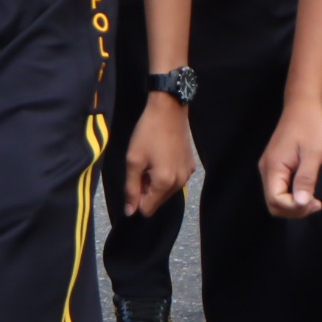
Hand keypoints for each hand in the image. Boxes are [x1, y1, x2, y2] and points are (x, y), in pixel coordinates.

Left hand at [122, 94, 195, 217]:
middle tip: (142, 168)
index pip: (147, 209)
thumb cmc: (148, 133)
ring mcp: (188, 174)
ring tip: (152, 161)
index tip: (134, 180)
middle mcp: (180, 182)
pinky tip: (162, 157)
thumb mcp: (134, 160)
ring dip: (156, 183)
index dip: (136, 199)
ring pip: (167, 192)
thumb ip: (131, 188)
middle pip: (158, 202)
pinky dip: (167, 175)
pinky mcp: (191, 165)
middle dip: (147, 191)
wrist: (169, 109)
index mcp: (165, 182)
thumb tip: (130, 212)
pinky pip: (176, 180)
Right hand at [260, 99, 321, 219]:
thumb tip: (300, 203)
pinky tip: (307, 190)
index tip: (315, 203)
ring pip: (276, 198)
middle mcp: (267, 169)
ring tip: (314, 199)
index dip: (295, 208)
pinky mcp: (276, 165)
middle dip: (294, 210)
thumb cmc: (310, 126)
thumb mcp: (313, 154)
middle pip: (273, 204)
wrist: (303, 105)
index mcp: (274, 166)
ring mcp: (270, 167)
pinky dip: (292, 195)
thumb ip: (305, 179)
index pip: (276, 201)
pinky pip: (279, 188)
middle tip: (316, 204)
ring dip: (294, 204)